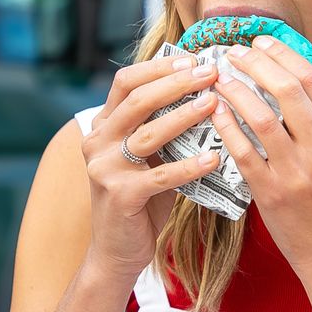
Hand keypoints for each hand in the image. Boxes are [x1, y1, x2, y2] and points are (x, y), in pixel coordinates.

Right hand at [82, 53, 220, 284]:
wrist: (117, 251)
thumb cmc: (141, 200)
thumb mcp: (148, 158)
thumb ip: (164, 129)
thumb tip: (208, 96)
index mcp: (103, 126)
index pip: (125, 82)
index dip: (159, 68)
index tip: (192, 59)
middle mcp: (97, 142)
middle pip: (137, 100)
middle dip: (176, 83)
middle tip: (210, 74)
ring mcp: (105, 168)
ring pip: (148, 134)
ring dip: (185, 116)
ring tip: (214, 104)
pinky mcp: (120, 196)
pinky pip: (161, 175)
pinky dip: (189, 166)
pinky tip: (214, 158)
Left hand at [213, 36, 311, 282]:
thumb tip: (305, 81)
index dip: (284, 54)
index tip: (262, 41)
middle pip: (288, 90)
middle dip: (256, 63)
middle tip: (234, 51)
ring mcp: (298, 173)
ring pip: (261, 117)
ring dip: (236, 91)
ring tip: (218, 77)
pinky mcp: (272, 194)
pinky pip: (243, 151)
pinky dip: (226, 126)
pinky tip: (214, 111)